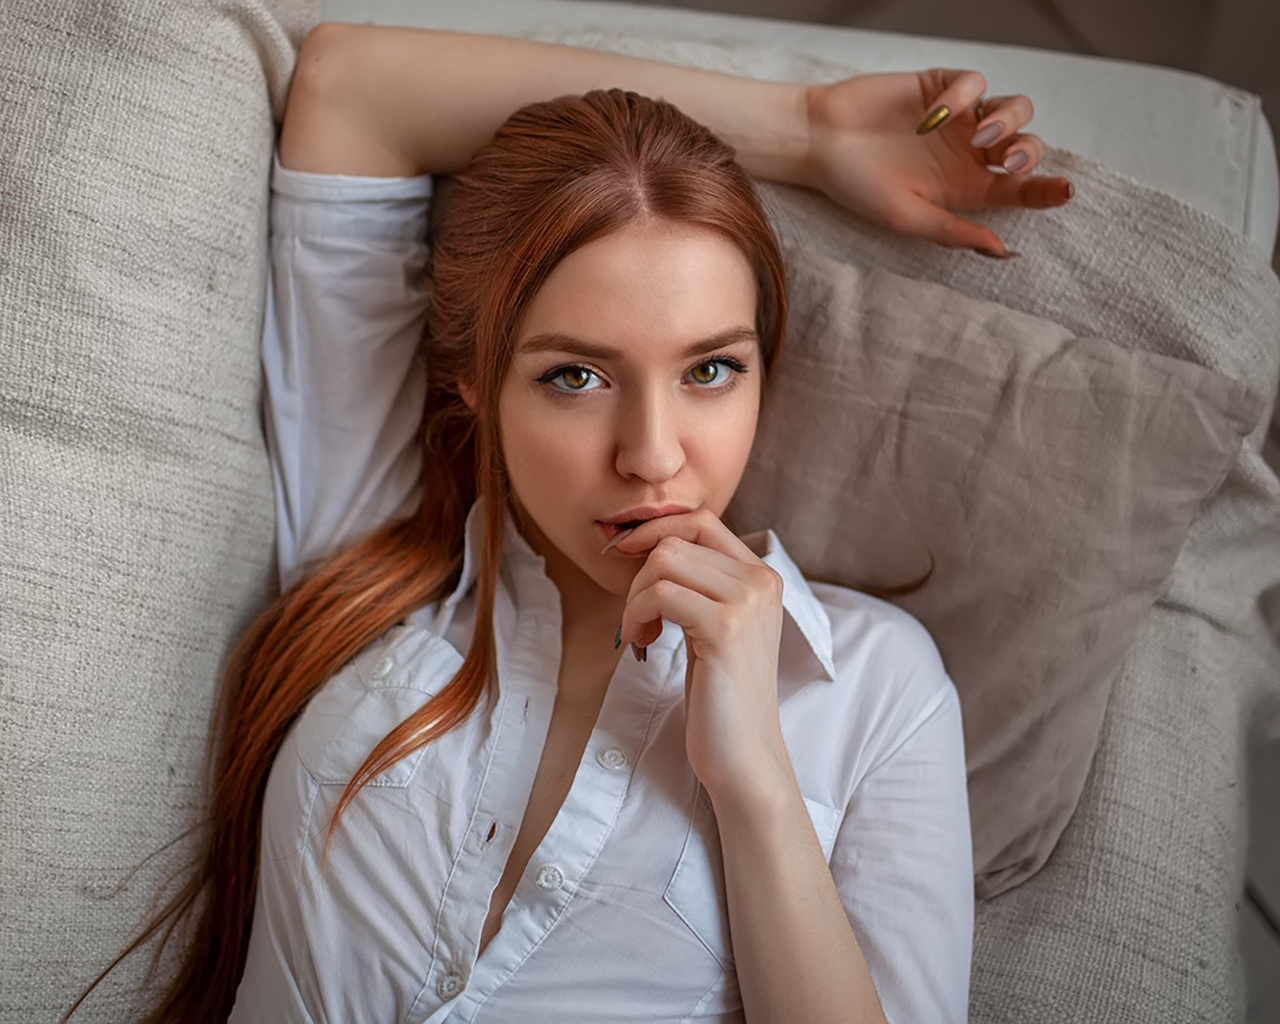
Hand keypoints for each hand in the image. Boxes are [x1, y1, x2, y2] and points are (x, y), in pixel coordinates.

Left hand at [615, 511, 792, 802]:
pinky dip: (637, 614)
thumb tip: (650, 545)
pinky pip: (660, 594)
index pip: (701, 521)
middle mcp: (761, 582)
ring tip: (639, 632)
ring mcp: (746, 603)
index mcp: (762, 576)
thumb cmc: (720, 694)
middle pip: (676, 539)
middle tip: (636, 616)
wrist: (743, 753)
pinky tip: (641, 642)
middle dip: (639, 573)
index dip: (655, 530)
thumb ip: (699, 583)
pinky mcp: (724, 629)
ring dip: (635, 597)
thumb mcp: (714, 625)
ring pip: (664, 562)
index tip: (626, 557)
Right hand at [802, 68, 1072, 253]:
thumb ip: (954, 232)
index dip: (1047, 190)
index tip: (1066, 191)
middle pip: (1026, 146)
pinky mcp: (942, 86)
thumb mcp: (907, 217)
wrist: (819, 140)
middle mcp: (968, 154)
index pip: (1019, 190)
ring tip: (980, 134)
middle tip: (1009, 160)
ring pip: (1012, 109)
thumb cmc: (856, 185)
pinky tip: (936, 114)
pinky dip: (965, 95)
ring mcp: (958, 118)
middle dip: (1029, 151)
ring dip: (1008, 120)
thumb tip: (1003, 251)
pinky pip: (975, 83)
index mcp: (965, 189)